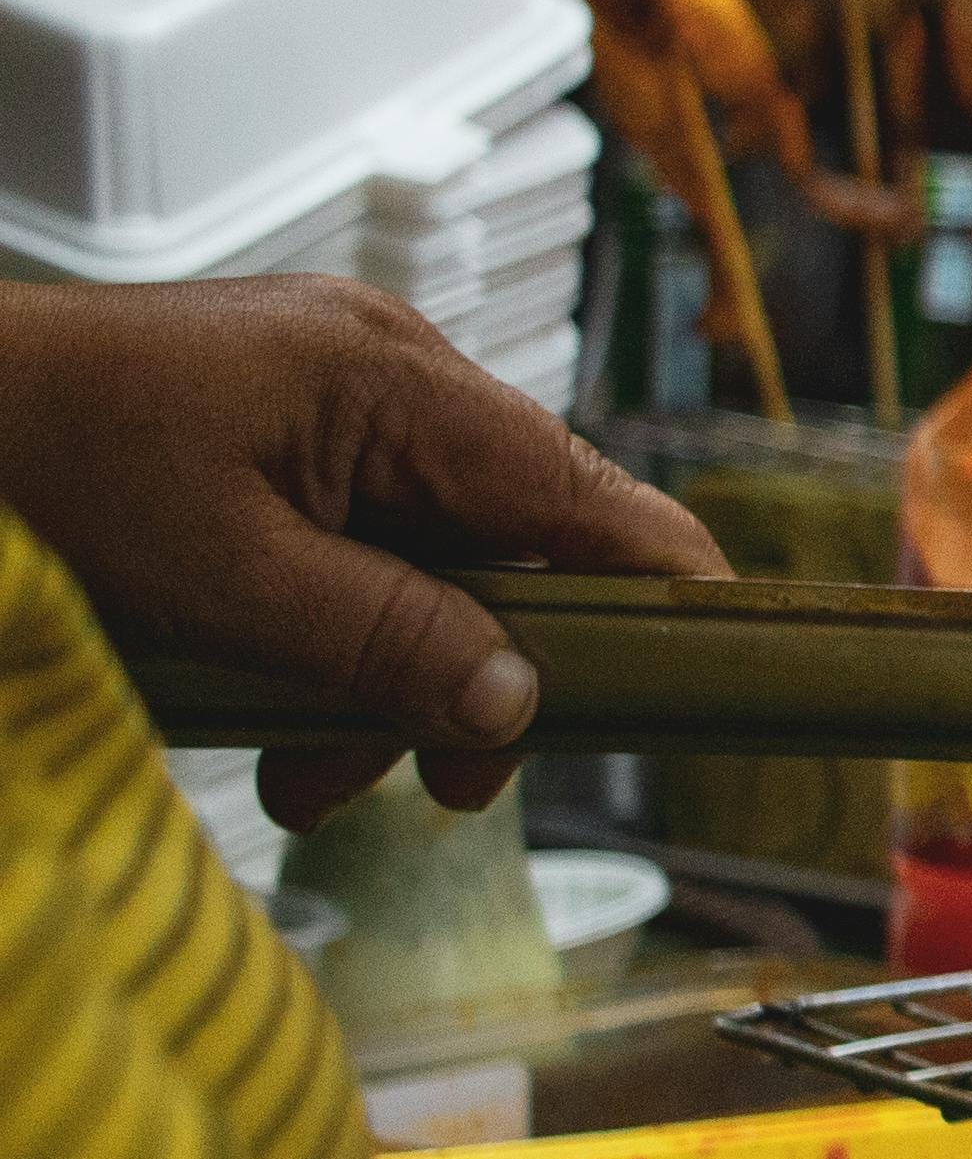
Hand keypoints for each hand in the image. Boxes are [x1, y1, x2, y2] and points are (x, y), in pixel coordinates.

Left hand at [0, 274, 725, 827]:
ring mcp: (331, 393)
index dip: (662, 583)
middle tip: (438, 788)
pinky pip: (360, 539)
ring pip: (431, 555)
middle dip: (475, 670)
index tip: (718, 666)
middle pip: (509, 538)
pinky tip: (274, 707)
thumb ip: (386, 639)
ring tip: (304, 775)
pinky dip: (335, 630)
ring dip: (388, 673)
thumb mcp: (224, 582)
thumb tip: (519, 704)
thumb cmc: (45, 466)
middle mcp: (385, 371)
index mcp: (391, 379)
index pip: (582, 489)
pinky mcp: (282, 425)